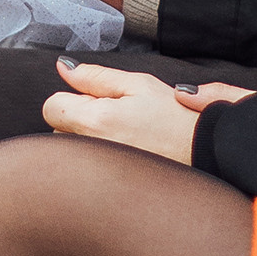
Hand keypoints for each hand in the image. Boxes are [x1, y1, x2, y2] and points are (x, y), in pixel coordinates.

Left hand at [43, 57, 256, 165]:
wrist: (205, 153)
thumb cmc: (176, 117)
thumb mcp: (138, 84)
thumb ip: (95, 76)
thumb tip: (64, 68)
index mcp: (95, 121)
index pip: (51, 106)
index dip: (71, 98)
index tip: (95, 101)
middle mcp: (90, 151)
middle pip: (57, 130)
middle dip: (76, 120)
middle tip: (114, 117)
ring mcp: (97, 172)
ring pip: (71, 151)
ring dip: (85, 141)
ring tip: (121, 137)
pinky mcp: (105, 187)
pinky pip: (85, 169)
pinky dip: (96, 161)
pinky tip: (122, 156)